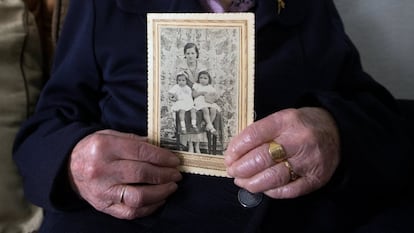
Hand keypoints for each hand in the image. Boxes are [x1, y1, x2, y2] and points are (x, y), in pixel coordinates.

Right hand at [69, 129, 181, 218]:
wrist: (68, 168)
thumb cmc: (94, 149)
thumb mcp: (110, 135)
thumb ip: (134, 140)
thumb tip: (161, 148)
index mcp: (104, 147)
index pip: (141, 152)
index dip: (162, 157)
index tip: (175, 160)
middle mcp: (102, 170)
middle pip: (142, 173)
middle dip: (165, 174)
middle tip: (176, 173)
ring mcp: (102, 191)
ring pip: (138, 196)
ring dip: (161, 192)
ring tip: (171, 186)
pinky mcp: (104, 207)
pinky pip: (131, 212)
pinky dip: (149, 207)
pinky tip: (159, 199)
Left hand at [224, 107, 339, 197]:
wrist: (336, 131)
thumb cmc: (302, 125)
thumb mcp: (282, 119)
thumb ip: (261, 133)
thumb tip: (236, 152)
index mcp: (286, 121)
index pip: (254, 135)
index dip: (237, 148)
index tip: (228, 156)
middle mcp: (298, 140)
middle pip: (261, 158)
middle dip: (241, 168)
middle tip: (232, 171)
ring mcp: (308, 161)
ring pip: (273, 177)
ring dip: (252, 183)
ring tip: (242, 182)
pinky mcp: (315, 178)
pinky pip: (289, 190)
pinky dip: (272, 191)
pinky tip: (263, 188)